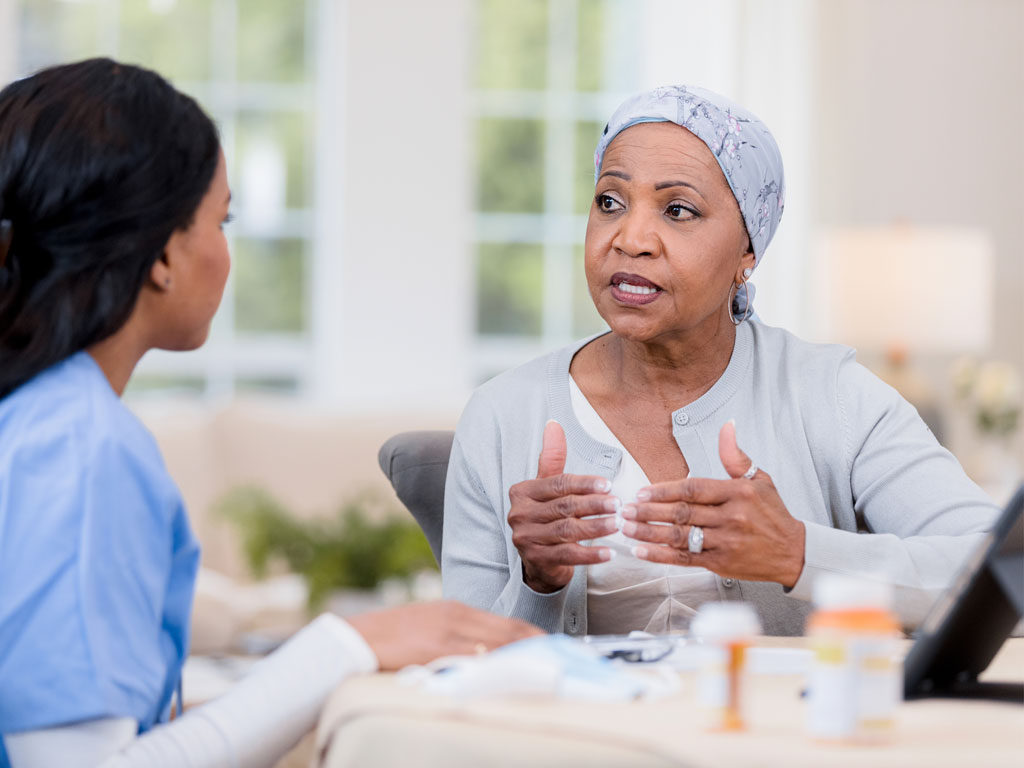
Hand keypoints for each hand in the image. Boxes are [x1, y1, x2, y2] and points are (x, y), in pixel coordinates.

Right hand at [347, 601, 541, 669]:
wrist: (356, 638)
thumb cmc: (390, 637)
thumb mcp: (428, 628)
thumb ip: (457, 637)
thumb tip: (484, 655)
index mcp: (456, 610)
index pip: (505, 623)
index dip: (532, 636)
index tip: (551, 647)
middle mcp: (458, 617)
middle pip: (509, 631)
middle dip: (538, 645)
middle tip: (562, 658)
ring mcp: (449, 632)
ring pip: (499, 642)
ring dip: (526, 655)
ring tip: (548, 666)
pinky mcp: (437, 648)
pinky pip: (476, 657)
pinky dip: (497, 664)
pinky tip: (512, 672)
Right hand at [507, 420, 617, 593]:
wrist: (537, 560)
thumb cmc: (546, 517)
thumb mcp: (546, 486)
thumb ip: (552, 458)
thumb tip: (554, 424)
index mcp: (522, 492)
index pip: (558, 484)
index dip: (584, 484)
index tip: (608, 485)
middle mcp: (519, 514)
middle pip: (564, 506)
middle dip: (594, 505)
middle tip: (618, 504)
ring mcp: (526, 539)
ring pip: (567, 530)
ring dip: (596, 528)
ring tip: (618, 524)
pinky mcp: (536, 560)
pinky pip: (568, 555)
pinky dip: (590, 554)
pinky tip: (609, 552)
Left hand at [621, 420, 805, 586]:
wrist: (794, 552)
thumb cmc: (773, 514)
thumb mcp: (759, 479)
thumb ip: (735, 455)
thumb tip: (727, 426)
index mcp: (738, 493)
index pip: (693, 488)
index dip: (664, 490)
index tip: (641, 492)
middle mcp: (731, 517)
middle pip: (682, 513)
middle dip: (649, 511)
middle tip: (624, 509)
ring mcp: (725, 542)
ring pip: (680, 536)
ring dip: (649, 532)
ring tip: (626, 528)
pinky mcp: (721, 564)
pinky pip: (685, 559)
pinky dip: (660, 555)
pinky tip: (641, 550)